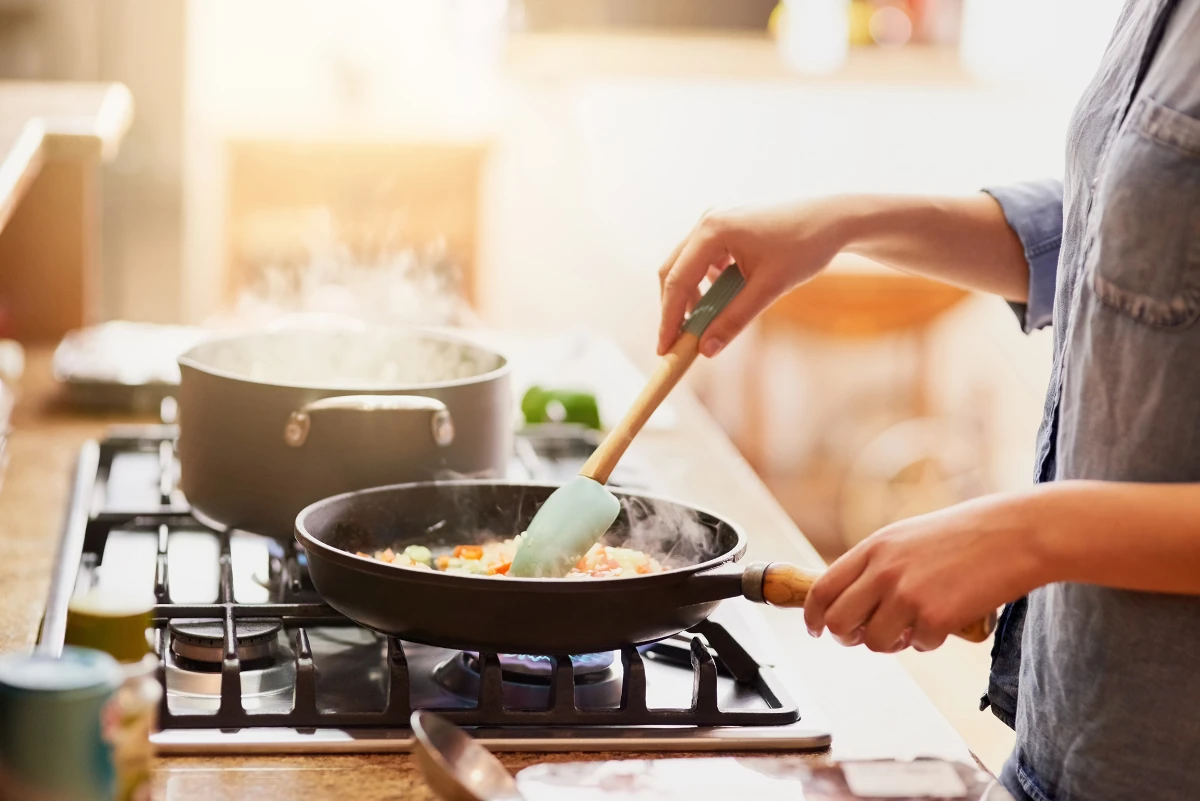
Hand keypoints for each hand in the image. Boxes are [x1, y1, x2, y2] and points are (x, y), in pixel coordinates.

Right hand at [656, 199, 855, 355]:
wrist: (835, 220)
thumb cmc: (806, 246)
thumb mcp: (769, 288)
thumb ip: (735, 319)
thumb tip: (706, 350)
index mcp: (713, 230)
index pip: (677, 280)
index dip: (668, 318)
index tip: (665, 348)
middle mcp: (708, 221)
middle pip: (673, 272)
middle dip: (674, 309)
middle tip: (677, 343)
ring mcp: (716, 222)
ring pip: (687, 267)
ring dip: (691, 298)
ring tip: (704, 325)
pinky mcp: (727, 228)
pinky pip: (703, 260)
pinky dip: (706, 285)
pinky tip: (724, 299)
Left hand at [803, 492, 1049, 651]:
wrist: (1016, 534)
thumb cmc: (968, 534)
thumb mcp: (909, 537)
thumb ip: (880, 564)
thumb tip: (856, 600)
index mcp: (874, 547)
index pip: (822, 588)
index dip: (813, 615)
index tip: (815, 628)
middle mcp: (884, 570)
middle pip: (840, 621)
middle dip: (846, 637)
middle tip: (862, 638)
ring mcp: (908, 595)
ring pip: (876, 642)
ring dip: (892, 643)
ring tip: (912, 628)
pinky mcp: (936, 617)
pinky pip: (919, 646)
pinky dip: (930, 642)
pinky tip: (946, 622)